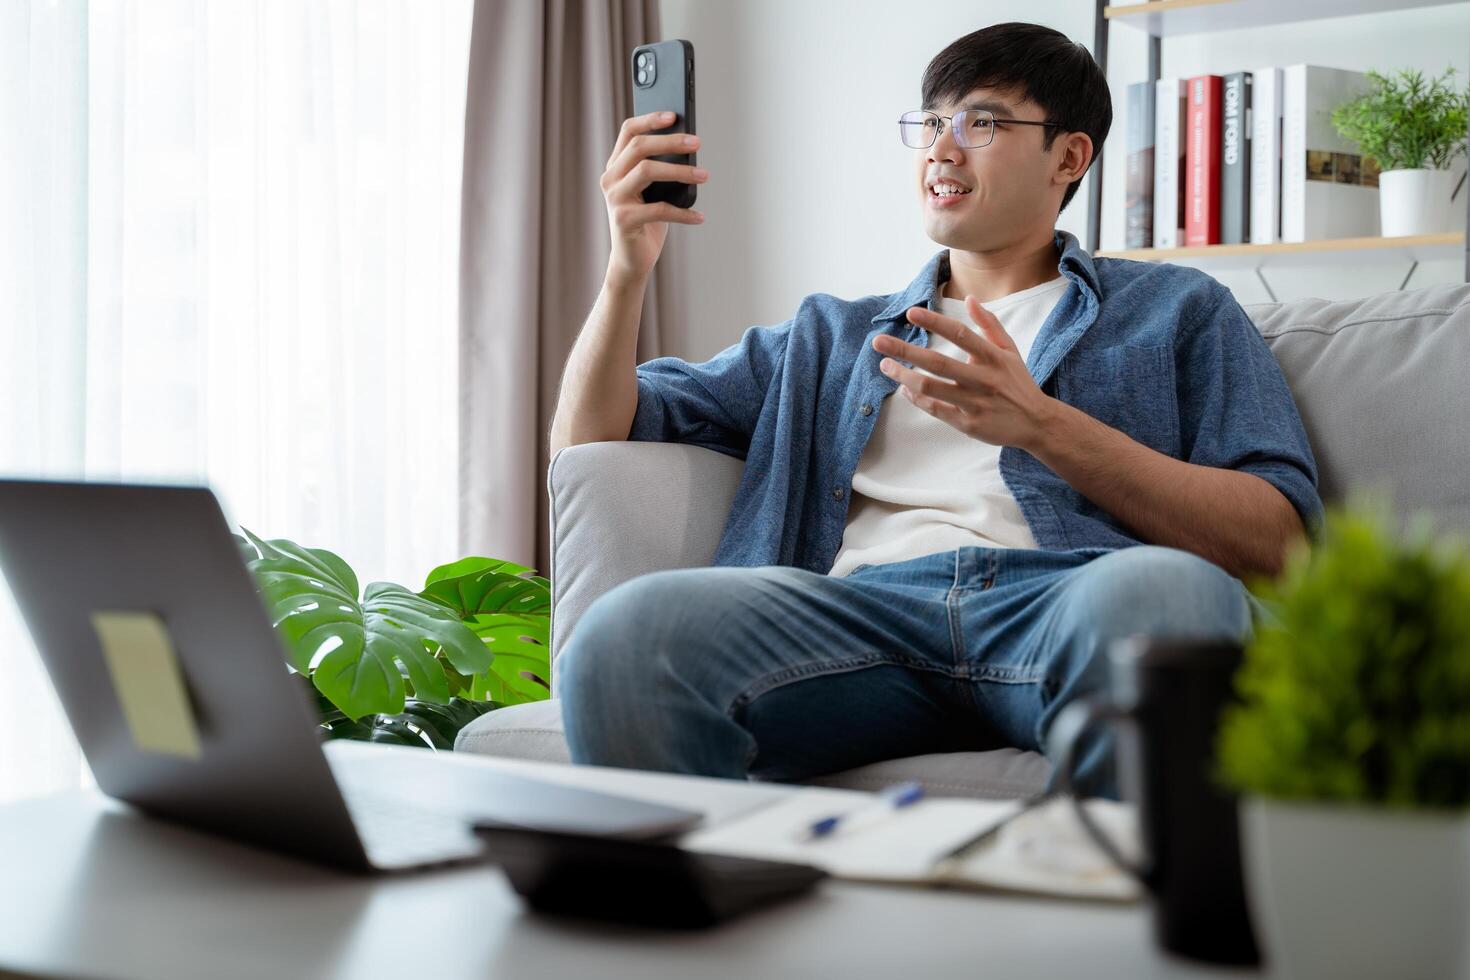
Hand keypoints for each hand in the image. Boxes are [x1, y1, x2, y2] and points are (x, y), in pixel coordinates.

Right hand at [600, 110, 707, 285]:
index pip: (628, 131)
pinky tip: (699, 216)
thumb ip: (662, 168)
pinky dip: (683, 213)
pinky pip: (659, 209)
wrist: (631, 260)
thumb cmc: (647, 222)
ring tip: (704, 175)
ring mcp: (614, 198)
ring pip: (647, 170)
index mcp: (616, 166)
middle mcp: (610, 178)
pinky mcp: (623, 219)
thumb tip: (690, 146)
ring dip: (680, 171)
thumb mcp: (654, 191)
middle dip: (671, 141)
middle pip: (640, 147)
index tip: (674, 115)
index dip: (650, 119)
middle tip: (697, 143)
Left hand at [871, 297, 1055, 452]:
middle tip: (879, 341)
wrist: (1036, 422)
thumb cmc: (1018, 383)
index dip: (935, 322)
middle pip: (939, 362)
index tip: (911, 313)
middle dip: (906, 351)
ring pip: (932, 388)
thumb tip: (970, 299)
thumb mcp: (1010, 350)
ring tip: (884, 365)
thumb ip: (990, 324)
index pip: (960, 334)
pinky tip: (903, 388)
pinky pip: (936, 409)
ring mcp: (975, 402)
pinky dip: (917, 399)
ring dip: (904, 376)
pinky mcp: (969, 423)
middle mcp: (984, 379)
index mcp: (994, 357)